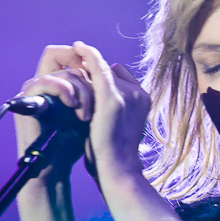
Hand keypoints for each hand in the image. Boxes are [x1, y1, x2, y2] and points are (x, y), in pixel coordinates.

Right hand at [14, 44, 95, 181]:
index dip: (85, 58)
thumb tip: (114, 68)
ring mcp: (34, 90)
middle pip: (67, 61)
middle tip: (98, 105)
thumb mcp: (90, 112)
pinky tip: (74, 106)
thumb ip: (95, 91)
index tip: (101, 77)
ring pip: (64, 73)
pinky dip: (64, 89)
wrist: (54, 166)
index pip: (67, 55)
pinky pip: (46, 81)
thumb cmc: (74, 143)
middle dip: (89, 80)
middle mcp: (44, 84)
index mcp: (57, 84)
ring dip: (82, 91)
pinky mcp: (26, 100)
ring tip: (87, 115)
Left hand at [71, 41, 150, 179]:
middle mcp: (139, 93)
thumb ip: (116, 108)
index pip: (123, 76)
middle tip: (78, 76)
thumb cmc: (114, 156)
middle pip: (113, 71)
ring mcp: (127, 94)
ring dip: (88, 70)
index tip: (90, 83)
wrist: (117, 172)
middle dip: (96, 74)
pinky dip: (88, 55)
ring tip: (74, 61)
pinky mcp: (112, 99)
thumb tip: (97, 98)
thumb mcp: (122, 126)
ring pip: (104, 70)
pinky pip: (98, 67)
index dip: (106, 79)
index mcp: (145, 99)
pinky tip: (78, 47)